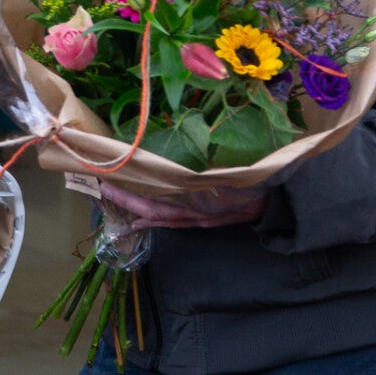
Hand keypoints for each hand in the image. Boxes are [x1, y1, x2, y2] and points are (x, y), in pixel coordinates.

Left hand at [100, 180, 266, 229]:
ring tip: (115, 200)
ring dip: (137, 211)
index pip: (155, 203)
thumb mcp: (229, 173)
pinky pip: (172, 221)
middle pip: (153, 212)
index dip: (132, 196)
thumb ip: (207, 167)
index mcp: (195, 202)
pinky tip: (141, 221)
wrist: (271, 204)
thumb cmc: (251, 183)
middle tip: (104, 188)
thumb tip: (184, 153)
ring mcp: (196, 219)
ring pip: (161, 219)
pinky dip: (154, 220)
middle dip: (127, 201)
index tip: (111, 182)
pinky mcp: (201, 220)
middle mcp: (192, 215)